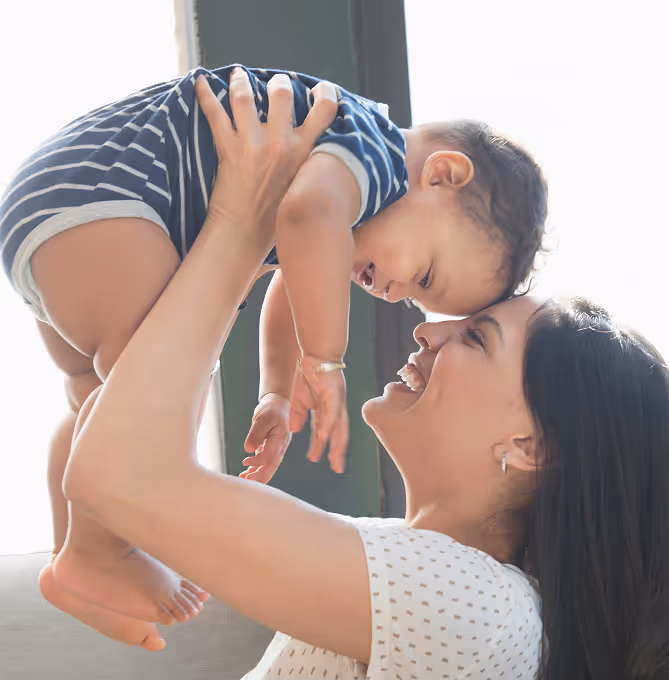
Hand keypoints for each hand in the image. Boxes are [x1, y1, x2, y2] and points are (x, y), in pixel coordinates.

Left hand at [195, 69, 337, 247]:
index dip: (326, 93)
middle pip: (282, 93)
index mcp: (304, 153)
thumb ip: (307, 166)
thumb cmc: (275, 220)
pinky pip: (214, 114)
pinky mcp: (228, 150)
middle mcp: (280, 144)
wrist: (246, 235)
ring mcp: (253, 144)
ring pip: (245, 97)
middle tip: (275, 83)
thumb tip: (310, 155)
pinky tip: (200, 82)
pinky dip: (206, 95)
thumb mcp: (302, 188)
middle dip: (278, 82)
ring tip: (238, 76)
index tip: (321, 89)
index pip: (324, 111)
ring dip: (241, 81)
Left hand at [241, 393, 291, 482]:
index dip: (258, 461)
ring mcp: (275, 450)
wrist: (276, 405)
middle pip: (271, 467)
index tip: (245, 462)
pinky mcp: (269, 450)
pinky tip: (245, 474)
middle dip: (259, 476)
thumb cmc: (271, 409)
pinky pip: (263, 464)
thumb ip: (256, 433)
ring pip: (268, 468)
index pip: (270, 456)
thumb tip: (249, 449)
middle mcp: (280, 447)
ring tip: (243, 479)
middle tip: (245, 481)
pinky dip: (255, 470)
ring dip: (256, 476)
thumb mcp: (262, 418)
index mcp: (281, 439)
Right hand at [289, 356, 349, 473]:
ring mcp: (337, 401)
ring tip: (331, 458)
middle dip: (338, 451)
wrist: (314, 353)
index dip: (329, 448)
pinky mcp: (335, 393)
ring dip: (334, 443)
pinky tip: (324, 437)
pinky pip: (332, 413)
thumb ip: (297, 415)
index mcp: (327, 410)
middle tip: (337, 468)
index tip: (329, 463)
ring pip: (338, 426)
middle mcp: (336, 408)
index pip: (329, 432)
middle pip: (339, 433)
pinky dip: (328, 426)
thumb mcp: (299, 399)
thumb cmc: (308, 374)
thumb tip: (295, 431)